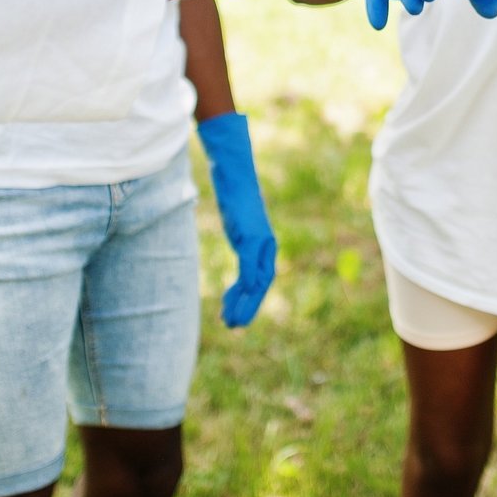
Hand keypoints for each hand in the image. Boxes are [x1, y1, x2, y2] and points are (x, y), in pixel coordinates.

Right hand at [196, 113, 276, 327]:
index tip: (234, 311)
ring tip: (231, 322)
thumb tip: (237, 240)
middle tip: (235, 326)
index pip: (261, 277)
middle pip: (263, 282)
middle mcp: (265, 244)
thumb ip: (240, 235)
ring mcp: (260, 240)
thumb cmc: (234, 193)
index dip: (251, 298)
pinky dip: (247, 285)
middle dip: (250, 306)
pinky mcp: (252, 235)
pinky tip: (238, 299)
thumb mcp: (237, 220)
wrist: (234, 171)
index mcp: (262, 243)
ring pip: (258, 280)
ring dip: (246, 303)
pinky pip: (251, 266)